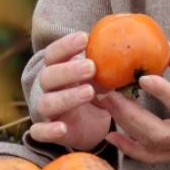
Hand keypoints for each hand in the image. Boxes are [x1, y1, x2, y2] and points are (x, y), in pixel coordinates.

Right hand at [27, 31, 112, 150]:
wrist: (88, 121)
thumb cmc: (92, 88)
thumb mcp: (99, 75)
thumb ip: (106, 62)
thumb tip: (130, 46)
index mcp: (56, 69)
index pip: (53, 54)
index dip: (65, 46)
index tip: (85, 38)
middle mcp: (48, 88)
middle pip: (48, 76)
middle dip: (69, 71)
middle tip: (92, 67)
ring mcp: (46, 110)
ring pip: (46, 103)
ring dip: (66, 97)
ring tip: (89, 92)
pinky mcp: (48, 131)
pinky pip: (40, 132)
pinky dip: (48, 130)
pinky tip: (62, 128)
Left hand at [98, 47, 169, 164]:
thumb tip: (163, 48)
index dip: (164, 92)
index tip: (144, 77)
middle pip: (158, 133)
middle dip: (128, 113)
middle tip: (107, 92)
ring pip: (150, 147)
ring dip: (124, 128)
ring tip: (105, 105)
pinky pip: (152, 156)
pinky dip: (130, 147)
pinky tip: (112, 134)